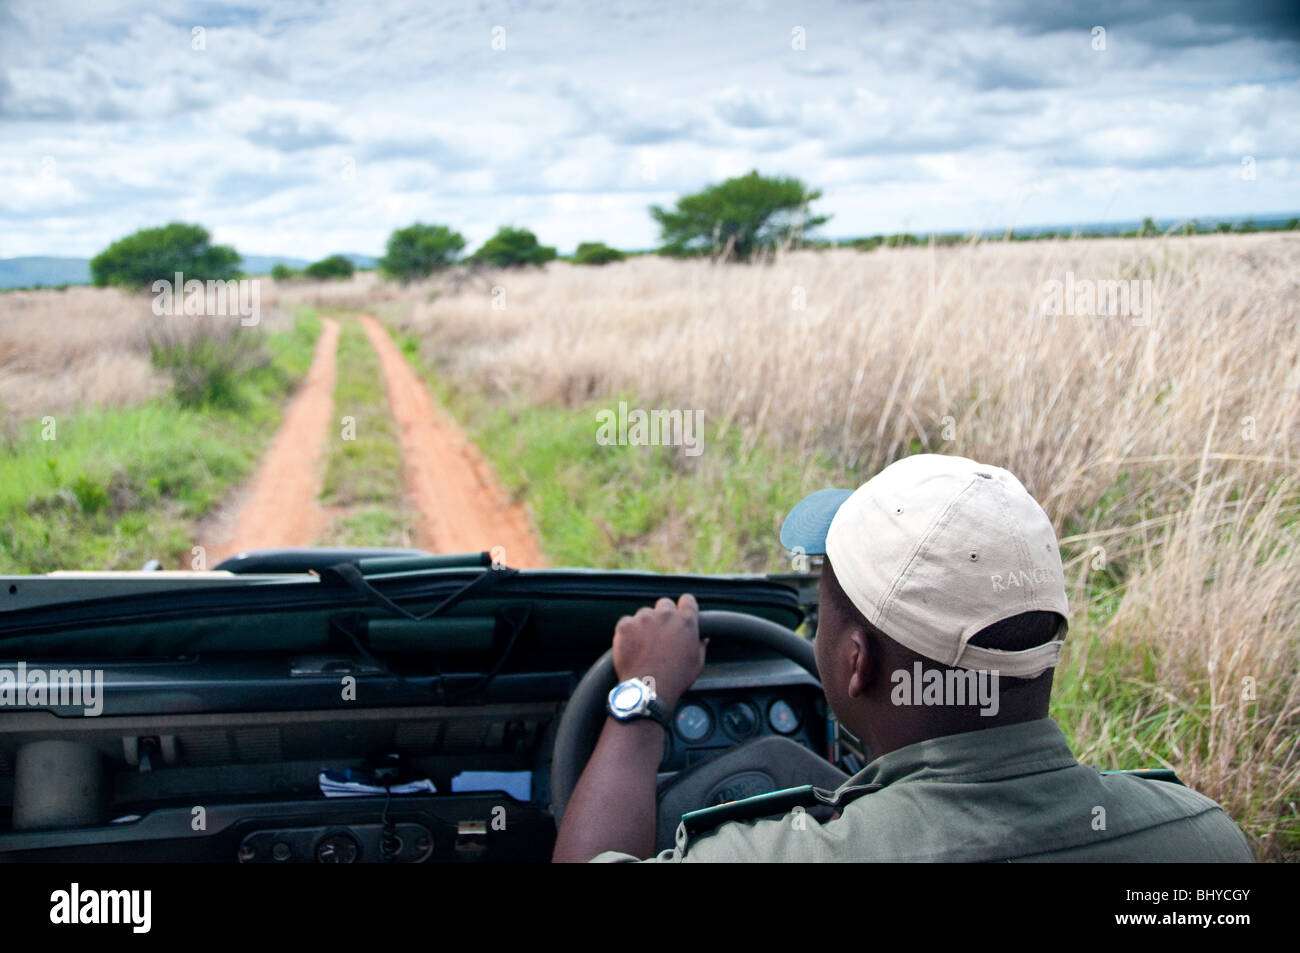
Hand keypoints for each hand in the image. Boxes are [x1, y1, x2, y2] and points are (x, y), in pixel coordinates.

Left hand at [612, 594, 705, 710]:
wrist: (648, 689)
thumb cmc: (675, 679)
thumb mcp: (697, 662)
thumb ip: (700, 644)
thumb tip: (703, 637)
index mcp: (685, 621)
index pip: (688, 600)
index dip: (684, 606)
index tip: (681, 612)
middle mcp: (665, 615)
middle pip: (664, 604)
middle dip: (663, 616)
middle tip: (661, 633)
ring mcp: (643, 619)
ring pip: (644, 613)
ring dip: (645, 624)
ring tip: (645, 644)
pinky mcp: (625, 625)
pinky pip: (627, 621)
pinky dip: (629, 631)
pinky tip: (632, 646)